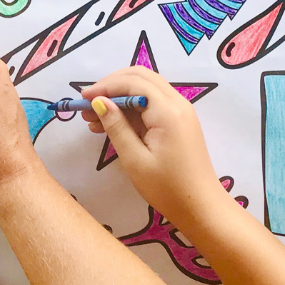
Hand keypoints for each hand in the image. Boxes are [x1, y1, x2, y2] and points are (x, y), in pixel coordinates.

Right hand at [81, 67, 226, 228]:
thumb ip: (116, 126)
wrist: (201, 207)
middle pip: (141, 78)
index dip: (105, 85)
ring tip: (92, 118)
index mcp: (168, 112)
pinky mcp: (178, 122)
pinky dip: (129, 109)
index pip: (134, 83)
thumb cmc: (167, 188)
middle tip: (88, 103)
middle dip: (111, 86)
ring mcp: (180, 112)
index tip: (82, 98)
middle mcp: (177, 104)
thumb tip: (99, 101)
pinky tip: (109, 125)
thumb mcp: (135, 159)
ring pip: (145, 89)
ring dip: (119, 97)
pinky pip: (151, 104)